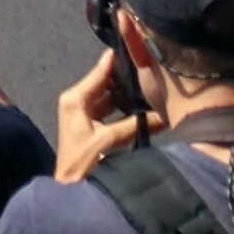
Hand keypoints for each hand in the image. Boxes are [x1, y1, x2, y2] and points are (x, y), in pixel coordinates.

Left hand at [55, 46, 145, 180]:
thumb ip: (135, 125)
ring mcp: (82, 113)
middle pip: (104, 83)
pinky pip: (109, 110)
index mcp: (75, 99)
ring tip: (148, 83)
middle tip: (148, 66)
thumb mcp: (109, 140)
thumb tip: (163, 114)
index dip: (115, 60)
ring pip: (108, 97)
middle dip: (125, 77)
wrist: (70, 190)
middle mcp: (77, 101)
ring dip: (125, 93)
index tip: (132, 43)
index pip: (99, 72)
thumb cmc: (83, 162)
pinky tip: (140, 105)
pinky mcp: (89, 126)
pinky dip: (122, 108)